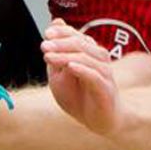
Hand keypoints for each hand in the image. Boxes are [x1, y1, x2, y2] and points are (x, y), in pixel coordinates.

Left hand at [42, 19, 119, 135]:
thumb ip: (55, 56)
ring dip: (65, 55)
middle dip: (61, 43)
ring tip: (49, 56)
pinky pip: (94, 76)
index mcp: (88, 53)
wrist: (97, 121)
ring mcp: (104, 73)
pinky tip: (70, 67)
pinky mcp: (106, 88)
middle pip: (81, 44)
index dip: (62, 32)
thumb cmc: (78, 97)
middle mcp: (98, 59)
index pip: (76, 36)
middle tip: (44, 45)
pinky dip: (82, 70)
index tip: (46, 33)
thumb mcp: (59, 77)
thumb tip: (54, 28)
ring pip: (86, 58)